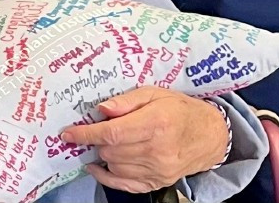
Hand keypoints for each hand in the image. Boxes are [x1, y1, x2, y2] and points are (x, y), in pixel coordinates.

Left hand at [60, 87, 228, 191]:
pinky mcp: (159, 182)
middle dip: (95, 141)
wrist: (210, 135)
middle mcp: (157, 150)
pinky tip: (99, 166)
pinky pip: (125, 185)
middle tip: (93, 131)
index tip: (68, 133)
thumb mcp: (154, 93)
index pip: (112, 133)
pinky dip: (108, 177)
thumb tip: (101, 109)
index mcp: (155, 124)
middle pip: (110, 151)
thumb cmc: (180, 109)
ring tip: (104, 143)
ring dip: (103, 155)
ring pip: (115, 167)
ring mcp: (159, 170)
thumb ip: (126, 100)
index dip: (85, 134)